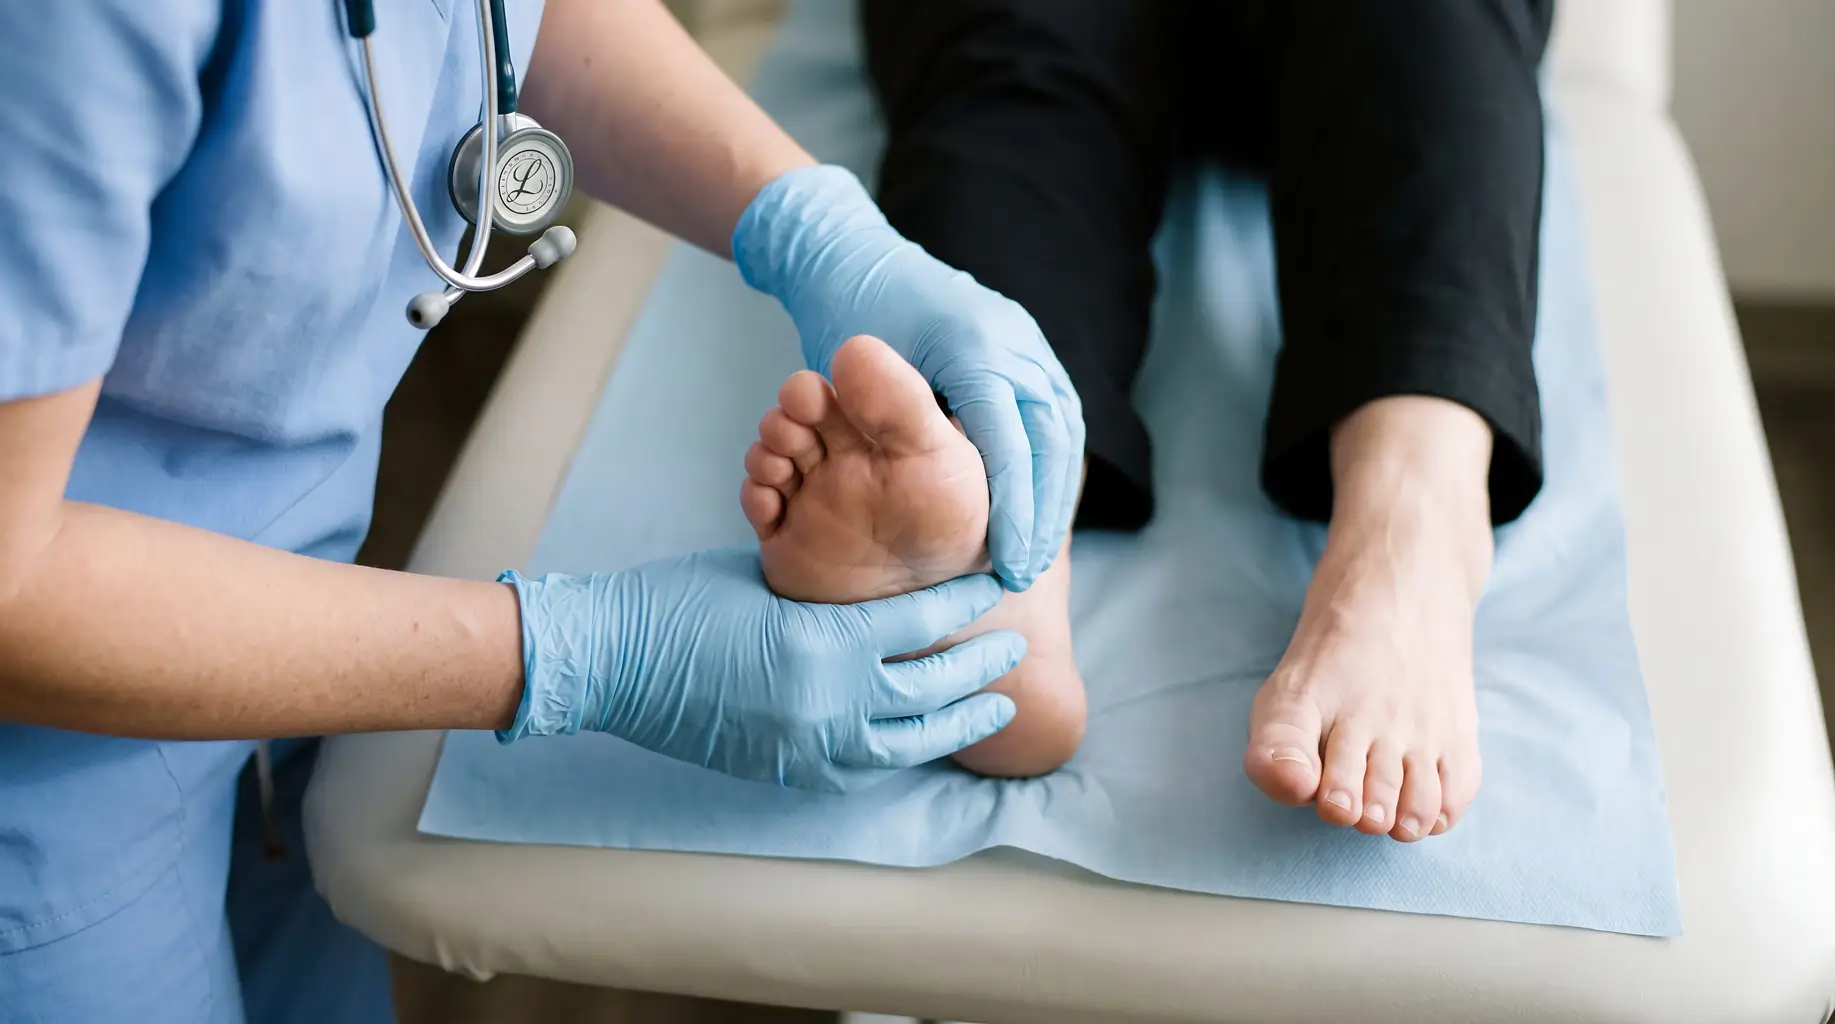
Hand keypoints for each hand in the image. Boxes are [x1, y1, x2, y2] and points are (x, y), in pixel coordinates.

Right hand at [497, 548, 1022, 791]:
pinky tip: (919, 737)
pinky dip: (899, 751)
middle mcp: (828, 705)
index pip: (921, 622)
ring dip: (956, 723)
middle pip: (932, 692)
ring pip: (909, 742)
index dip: (964, 601)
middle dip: (980, 669)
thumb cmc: (679, 602)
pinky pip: (864, 768)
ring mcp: (808, 747)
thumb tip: (885, 603)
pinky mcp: (787, 771)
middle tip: (1013, 648)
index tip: (995, 584)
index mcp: (824, 643)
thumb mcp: (769, 578)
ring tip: (993, 707)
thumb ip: (832, 597)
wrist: (611, 663)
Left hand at [732, 166, 1084, 590]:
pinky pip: (1057, 416)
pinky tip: (1036, 511)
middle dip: (1043, 514)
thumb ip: (897, 424)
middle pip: (1051, 442)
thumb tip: (940, 495)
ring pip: (1064, 431)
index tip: (1007, 565)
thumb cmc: (847, 326)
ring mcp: (1028, 342)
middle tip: (1025, 572)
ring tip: (1034, 552)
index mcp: (976, 348)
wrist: (857, 261)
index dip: (1013, 511)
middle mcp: (1015, 341)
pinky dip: (1050, 468)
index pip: (1008, 444)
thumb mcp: (860, 379)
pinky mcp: (1028, 351)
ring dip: (1054, 496)